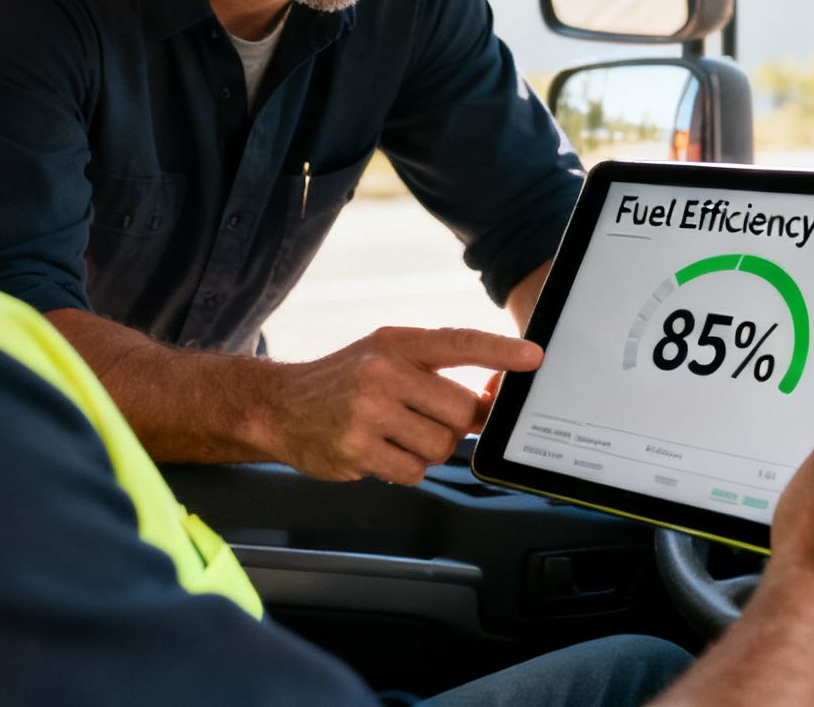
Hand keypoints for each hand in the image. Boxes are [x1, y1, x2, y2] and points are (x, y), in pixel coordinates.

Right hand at [264, 327, 542, 484]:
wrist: (278, 407)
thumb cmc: (342, 382)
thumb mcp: (384, 357)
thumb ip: (434, 371)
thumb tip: (490, 400)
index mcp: (396, 344)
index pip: (458, 342)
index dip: (500, 350)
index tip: (534, 357)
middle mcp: (382, 373)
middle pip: (459, 410)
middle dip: (453, 423)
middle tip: (426, 419)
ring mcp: (368, 413)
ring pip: (440, 446)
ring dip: (427, 449)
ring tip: (395, 434)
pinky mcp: (357, 451)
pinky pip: (414, 471)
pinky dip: (406, 468)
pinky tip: (380, 451)